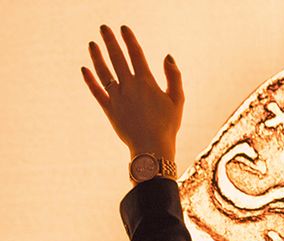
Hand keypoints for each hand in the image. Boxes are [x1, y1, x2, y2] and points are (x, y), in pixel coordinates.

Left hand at [81, 24, 183, 158]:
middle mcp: (129, 86)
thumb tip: (167, 56)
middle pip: (117, 58)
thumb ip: (174, 77)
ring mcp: (117, 97)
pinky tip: (84, 69)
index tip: (123, 28)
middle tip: (103, 28)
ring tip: (92, 44)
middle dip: (110, 41)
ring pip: (103, 72)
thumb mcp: (178, 100)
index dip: (129, 39)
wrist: (152, 148)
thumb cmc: (168, 125)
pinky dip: (89, 79)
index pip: (136, 54)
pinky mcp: (109, 109)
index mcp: (147, 82)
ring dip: (96, 56)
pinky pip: (96, 91)